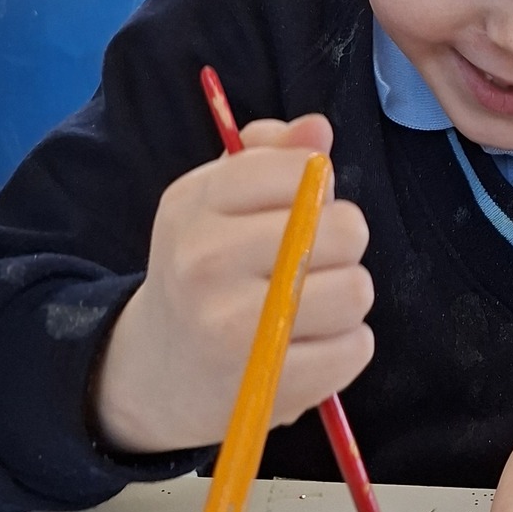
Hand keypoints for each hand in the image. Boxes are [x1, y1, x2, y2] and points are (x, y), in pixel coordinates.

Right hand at [92, 115, 373, 452]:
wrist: (156, 372)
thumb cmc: (204, 273)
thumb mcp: (217, 203)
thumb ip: (270, 156)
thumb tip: (319, 129)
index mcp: (194, 203)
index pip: (300, 170)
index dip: (319, 188)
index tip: (299, 211)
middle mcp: (205, 260)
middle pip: (344, 230)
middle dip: (343, 245)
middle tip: (312, 263)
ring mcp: (232, 327)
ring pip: (356, 290)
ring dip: (347, 298)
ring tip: (309, 306)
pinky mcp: (265, 382)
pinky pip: (355, 348)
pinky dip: (347, 347)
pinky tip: (310, 345)